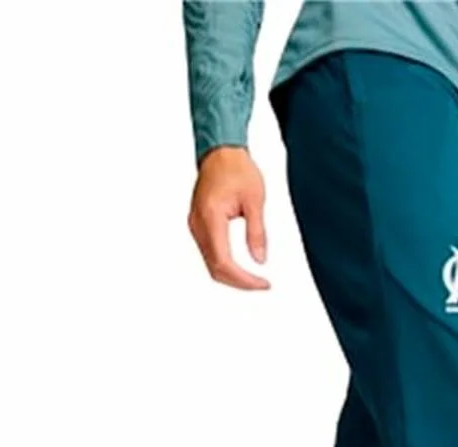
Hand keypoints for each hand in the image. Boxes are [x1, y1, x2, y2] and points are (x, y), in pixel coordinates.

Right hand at [188, 146, 269, 289]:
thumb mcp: (255, 200)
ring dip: (232, 275)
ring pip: (210, 264)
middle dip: (239, 282)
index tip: (262, 283)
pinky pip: (209, 254)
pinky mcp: (198, 225)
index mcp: (211, 217)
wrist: (220, 150)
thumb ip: (257, 232)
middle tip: (261, 284)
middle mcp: (198, 223)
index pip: (223, 262)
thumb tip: (260, 260)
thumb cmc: (236, 168)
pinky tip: (240, 267)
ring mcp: (195, 225)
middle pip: (215, 268)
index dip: (243, 279)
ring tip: (254, 279)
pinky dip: (225, 265)